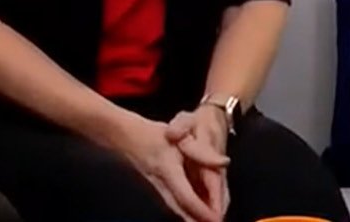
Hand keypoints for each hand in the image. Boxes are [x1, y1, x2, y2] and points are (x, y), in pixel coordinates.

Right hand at [103, 112, 225, 221]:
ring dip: (192, 219)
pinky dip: (187, 212)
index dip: (201, 210)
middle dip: (198, 220)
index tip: (217, 218)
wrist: (125, 137)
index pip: (186, 196)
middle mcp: (162, 184)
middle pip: (181, 209)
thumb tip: (224, 163)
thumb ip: (202, 151)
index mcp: (168, 170)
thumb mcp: (181, 136)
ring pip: (177, 209)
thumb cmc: (153, 134)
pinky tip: (196, 217)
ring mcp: (158, 188)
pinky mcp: (158, 189)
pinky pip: (174, 204)